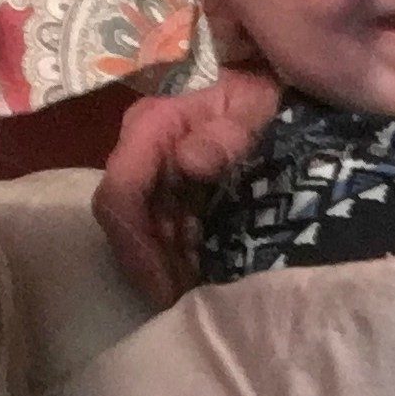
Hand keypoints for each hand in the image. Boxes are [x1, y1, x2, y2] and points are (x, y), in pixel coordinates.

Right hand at [93, 70, 280, 308]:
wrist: (274, 90)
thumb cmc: (262, 97)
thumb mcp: (252, 106)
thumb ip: (226, 132)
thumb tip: (189, 161)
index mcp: (150, 128)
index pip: (120, 194)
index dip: (135, 246)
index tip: (163, 288)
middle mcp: (140, 155)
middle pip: (126, 226)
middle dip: (151, 268)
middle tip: (183, 305)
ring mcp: (153, 177)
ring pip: (142, 236)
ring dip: (165, 270)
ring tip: (195, 298)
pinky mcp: (169, 194)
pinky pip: (162, 235)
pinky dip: (178, 261)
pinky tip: (201, 279)